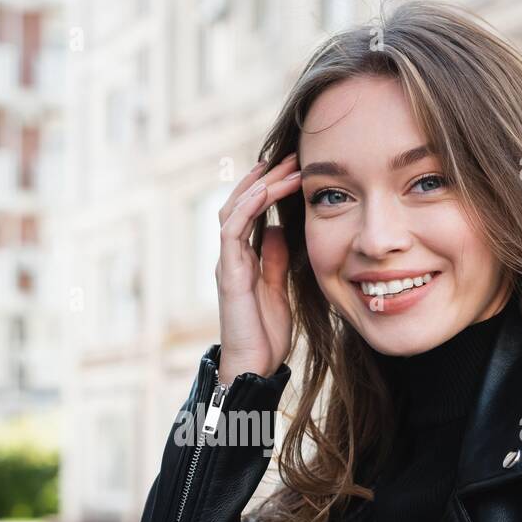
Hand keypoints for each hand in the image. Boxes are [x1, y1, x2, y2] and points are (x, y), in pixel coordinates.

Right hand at [215, 152, 301, 381]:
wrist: (255, 366)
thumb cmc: (265, 333)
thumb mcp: (278, 288)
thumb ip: (274, 259)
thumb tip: (275, 229)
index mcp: (244, 258)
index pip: (251, 212)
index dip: (268, 188)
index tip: (294, 168)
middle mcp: (231, 256)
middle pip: (240, 203)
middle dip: (264, 177)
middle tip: (291, 156)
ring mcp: (228, 263)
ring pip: (233, 210)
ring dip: (258, 185)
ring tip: (283, 166)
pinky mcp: (229, 274)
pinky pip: (232, 231)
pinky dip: (247, 207)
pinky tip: (265, 190)